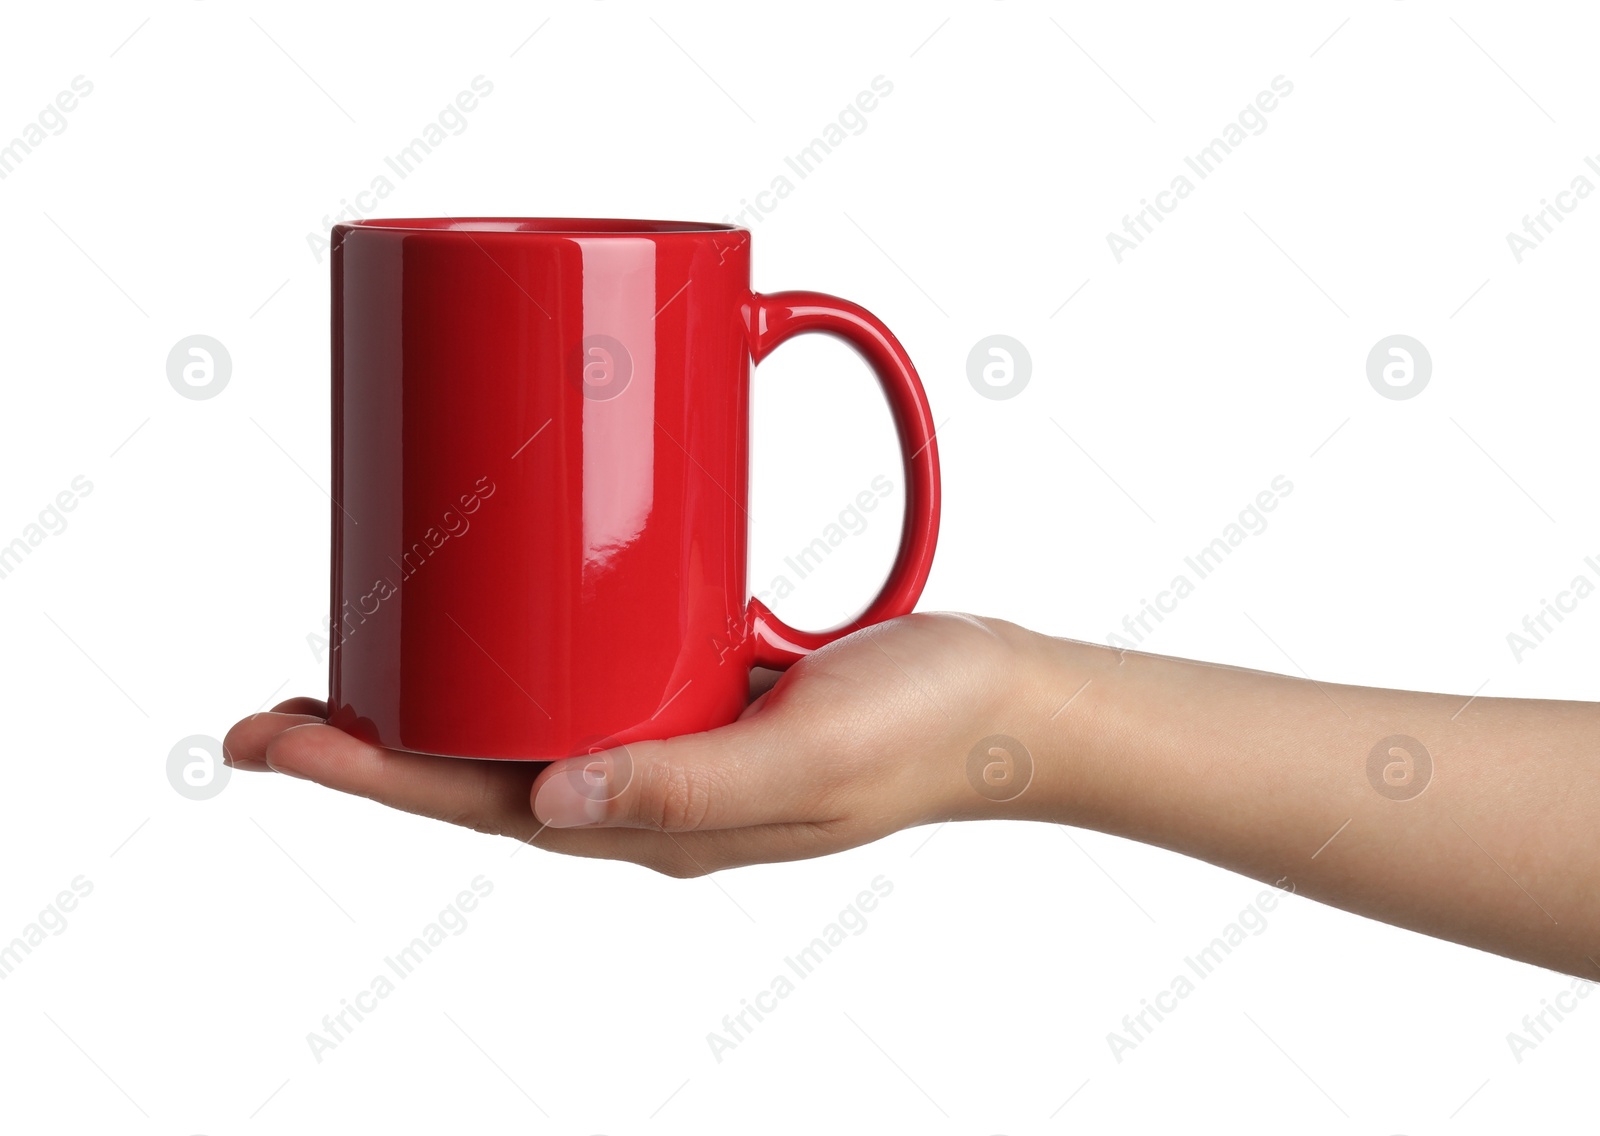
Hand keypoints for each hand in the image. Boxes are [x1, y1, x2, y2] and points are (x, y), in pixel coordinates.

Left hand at [223, 613, 1030, 875]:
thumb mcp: (807, 759)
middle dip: (373, 742)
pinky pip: (593, 678)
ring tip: (362, 656)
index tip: (273, 734)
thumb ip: (689, 786)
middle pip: (478, 768)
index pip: (476, 806)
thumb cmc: (924, 733)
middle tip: (280, 700)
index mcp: (655, 828)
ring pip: (527, 725)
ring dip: (438, 698)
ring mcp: (674, 742)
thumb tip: (544, 807)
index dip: (368, 773)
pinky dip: (526, 652)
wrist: (1007, 700)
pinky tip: (502, 615)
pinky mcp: (703, 689)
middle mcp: (647, 791)